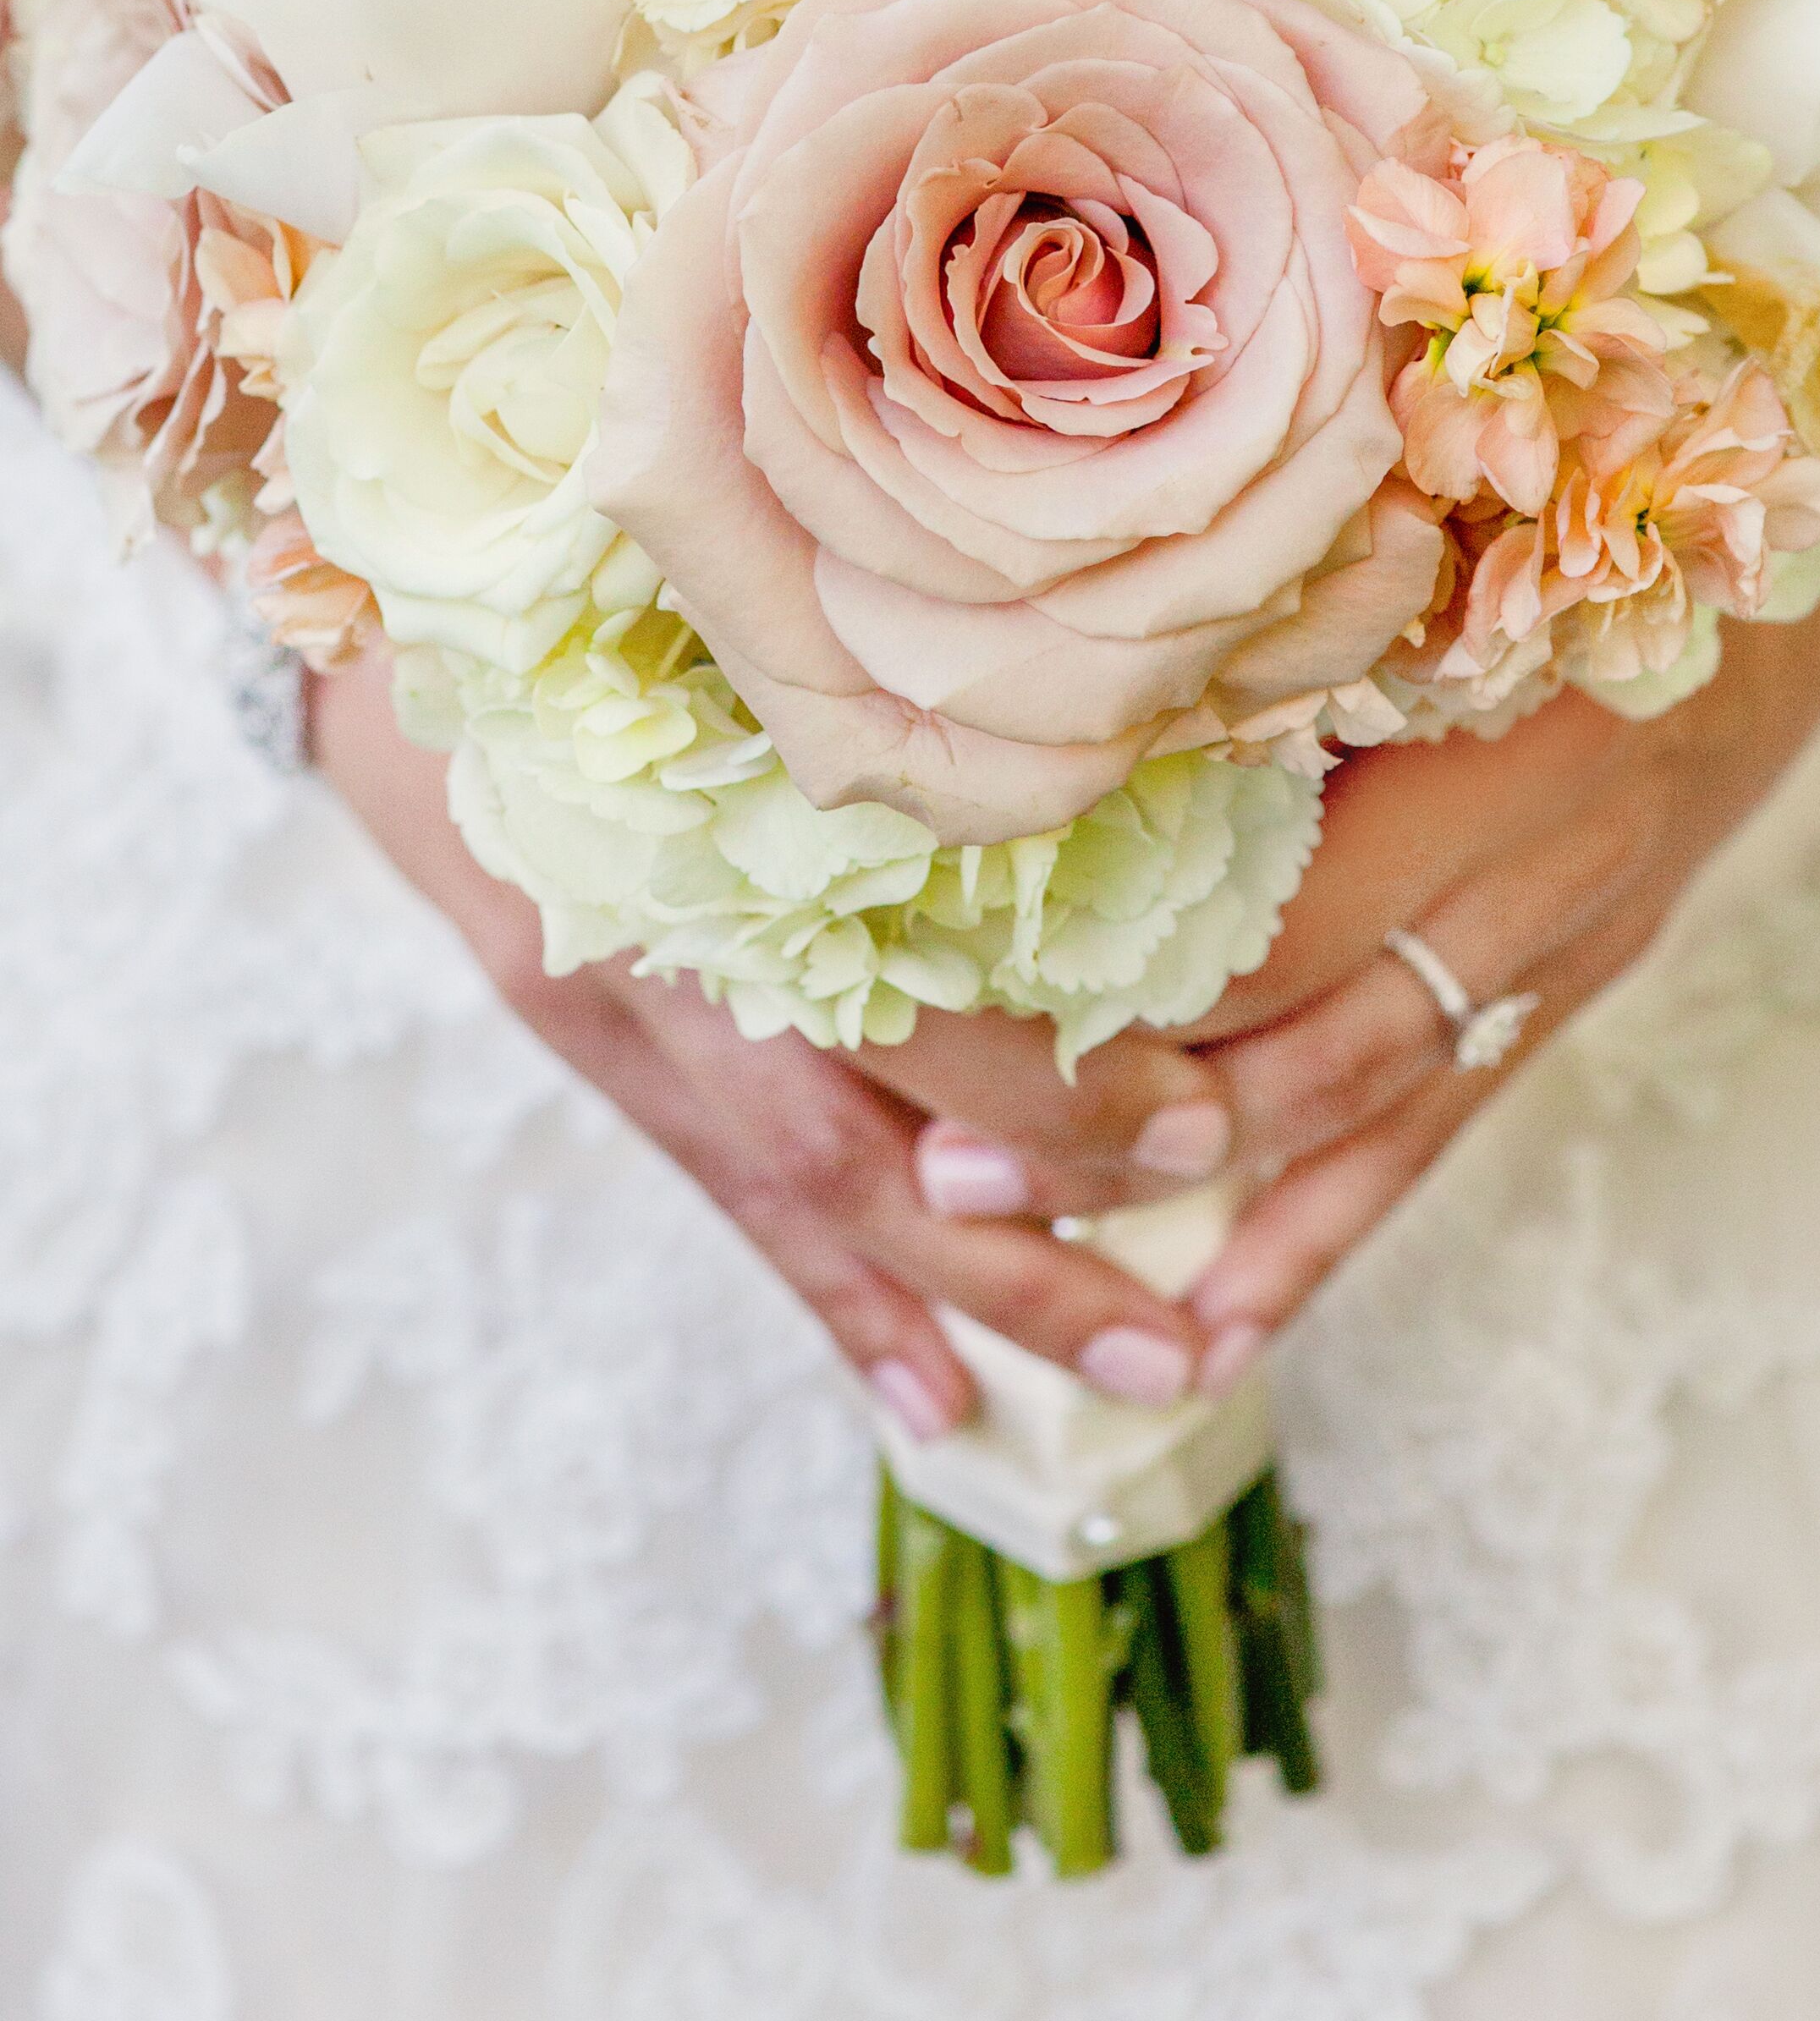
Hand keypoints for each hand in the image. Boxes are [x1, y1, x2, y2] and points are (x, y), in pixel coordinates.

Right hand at [308, 647, 1234, 1437]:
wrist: (418, 650)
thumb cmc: (620, 612)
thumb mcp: (747, 632)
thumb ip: (891, 717)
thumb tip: (1120, 738)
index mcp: (732, 828)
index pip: (906, 997)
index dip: (1051, 1084)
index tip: (1199, 1128)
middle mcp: (679, 940)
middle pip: (866, 1132)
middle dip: (1035, 1234)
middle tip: (1184, 1318)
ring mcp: (631, 1008)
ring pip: (816, 1189)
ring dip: (974, 1296)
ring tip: (1129, 1371)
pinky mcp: (604, 1048)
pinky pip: (739, 1200)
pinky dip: (845, 1304)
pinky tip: (937, 1407)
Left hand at [870, 582, 1819, 1389]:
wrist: (1811, 546)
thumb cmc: (1615, 491)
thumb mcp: (1468, 520)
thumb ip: (1302, 599)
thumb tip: (1082, 663)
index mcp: (1491, 737)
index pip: (1277, 907)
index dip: (1117, 974)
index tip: (954, 1005)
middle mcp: (1533, 865)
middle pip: (1299, 1031)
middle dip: (1119, 1117)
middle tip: (949, 1179)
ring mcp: (1564, 939)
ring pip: (1361, 1107)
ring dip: (1202, 1195)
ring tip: (1039, 1266)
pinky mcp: (1579, 982)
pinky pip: (1439, 1128)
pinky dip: (1328, 1230)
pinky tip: (1224, 1322)